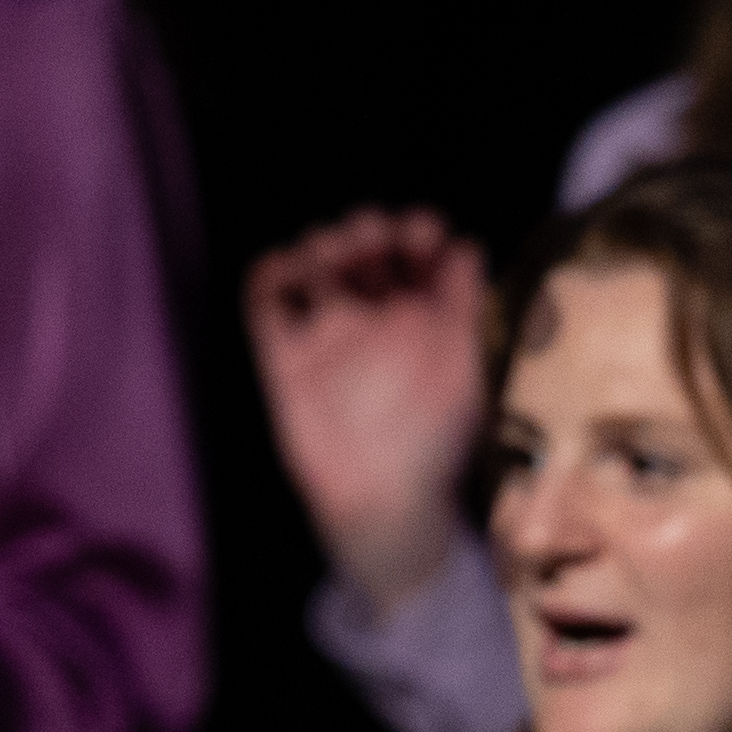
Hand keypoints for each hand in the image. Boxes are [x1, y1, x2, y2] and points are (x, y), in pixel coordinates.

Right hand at [244, 209, 488, 612]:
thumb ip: (462, 306)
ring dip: (320, 246)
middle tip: (371, 239)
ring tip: (331, 255)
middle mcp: (372, 317)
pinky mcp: (285, 357)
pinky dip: (270, 276)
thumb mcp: (461, 368)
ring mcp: (326, 335)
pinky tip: (287, 271)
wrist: (382, 501)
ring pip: (314, 264)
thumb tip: (465, 245)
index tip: (420, 236)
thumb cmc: (432, 440)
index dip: (415, 232)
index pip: (414, 252)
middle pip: (362, 248)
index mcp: (420, 315)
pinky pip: (267, 302)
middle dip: (365, 230)